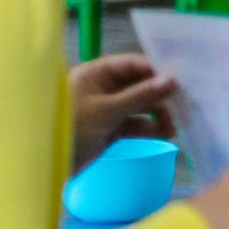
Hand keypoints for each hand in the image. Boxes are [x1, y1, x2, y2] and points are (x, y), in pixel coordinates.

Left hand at [69, 53, 175, 169]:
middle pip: (140, 86)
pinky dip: (149, 129)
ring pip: (140, 107)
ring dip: (158, 115)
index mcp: (97, 73)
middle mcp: (104, 87)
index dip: (157, 72)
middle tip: (182, 109)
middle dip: (160, 97)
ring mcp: (108, 109)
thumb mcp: (107, 110)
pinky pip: (135, 124)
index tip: (180, 84)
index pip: (133, 65)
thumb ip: (140, 96)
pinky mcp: (110, 129)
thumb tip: (172, 81)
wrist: (46, 163)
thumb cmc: (71, 127)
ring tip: (172, 128)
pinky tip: (164, 134)